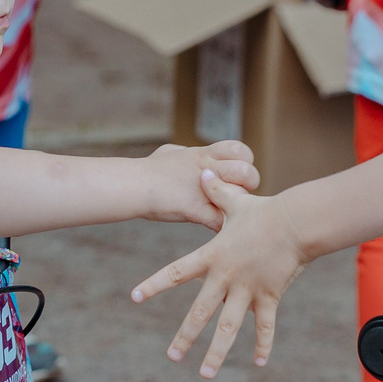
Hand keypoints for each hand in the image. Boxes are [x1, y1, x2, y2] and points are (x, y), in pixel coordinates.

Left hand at [131, 173, 305, 376]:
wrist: (296, 222)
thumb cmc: (264, 211)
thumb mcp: (235, 202)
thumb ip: (215, 191)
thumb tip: (202, 170)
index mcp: (212, 257)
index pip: (176, 272)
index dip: (154, 285)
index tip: (134, 297)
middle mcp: (225, 277)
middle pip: (200, 312)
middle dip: (185, 336)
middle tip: (172, 356)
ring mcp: (247, 290)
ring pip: (229, 327)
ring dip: (217, 353)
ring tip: (204, 374)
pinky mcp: (269, 297)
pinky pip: (266, 326)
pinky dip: (264, 345)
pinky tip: (260, 363)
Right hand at [139, 140, 259, 227]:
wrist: (133, 185)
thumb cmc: (149, 170)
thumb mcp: (173, 152)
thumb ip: (191, 155)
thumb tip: (195, 156)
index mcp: (205, 153)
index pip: (242, 150)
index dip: (244, 162)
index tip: (235, 174)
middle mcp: (208, 168)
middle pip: (248, 172)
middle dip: (248, 185)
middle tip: (236, 195)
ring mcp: (204, 190)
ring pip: (241, 195)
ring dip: (238, 205)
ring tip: (227, 211)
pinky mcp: (196, 210)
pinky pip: (221, 221)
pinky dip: (223, 229)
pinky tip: (220, 231)